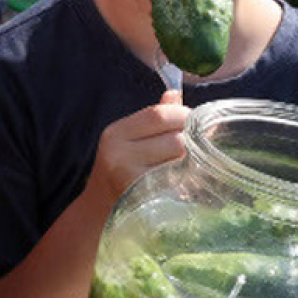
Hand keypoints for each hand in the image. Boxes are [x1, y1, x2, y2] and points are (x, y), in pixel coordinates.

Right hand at [85, 91, 188, 206]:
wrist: (102, 204)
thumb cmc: (123, 165)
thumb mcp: (130, 137)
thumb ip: (154, 116)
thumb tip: (176, 94)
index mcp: (117, 133)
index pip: (158, 115)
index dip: (183, 115)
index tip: (193, 120)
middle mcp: (119, 154)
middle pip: (175, 140)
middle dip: (191, 140)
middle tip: (195, 143)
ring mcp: (131, 179)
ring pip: (180, 161)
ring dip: (192, 159)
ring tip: (189, 160)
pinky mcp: (145, 198)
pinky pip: (179, 182)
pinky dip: (187, 178)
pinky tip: (184, 178)